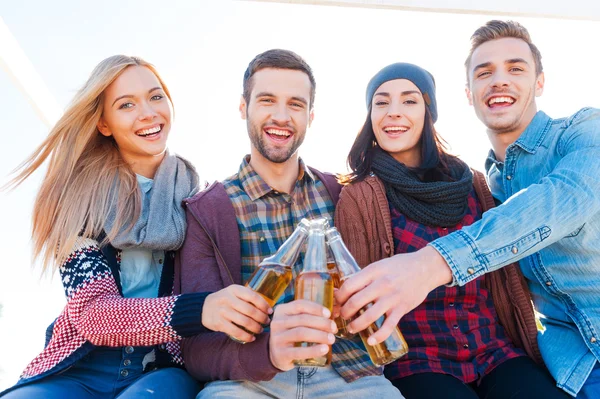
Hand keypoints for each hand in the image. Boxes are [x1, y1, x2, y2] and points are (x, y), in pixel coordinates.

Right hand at [202, 285, 271, 342]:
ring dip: (256, 327)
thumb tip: (268, 307)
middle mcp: (227, 299)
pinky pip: (235, 331)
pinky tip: (251, 338)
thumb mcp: (234, 293)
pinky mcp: (218, 323)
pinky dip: (246, 336)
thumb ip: (247, 297)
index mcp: (234, 289)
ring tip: (260, 330)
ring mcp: (222, 311)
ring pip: (244, 321)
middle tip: (267, 322)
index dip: (263, 304)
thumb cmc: (226, 300)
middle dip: (261, 318)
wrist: (205, 307)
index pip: (252, 296)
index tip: (270, 311)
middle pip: (250, 310)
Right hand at [268, 299, 336, 370]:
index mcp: (281, 311)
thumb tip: (331, 317)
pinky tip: (324, 349)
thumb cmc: (290, 334)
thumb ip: (307, 316)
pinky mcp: (280, 354)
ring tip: (332, 339)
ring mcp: (277, 338)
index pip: (299, 305)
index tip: (328, 314)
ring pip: (301, 333)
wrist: (274, 354)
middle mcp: (277, 323)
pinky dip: (313, 350)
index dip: (315, 308)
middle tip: (334, 328)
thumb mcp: (293, 321)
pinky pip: (299, 351)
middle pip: (302, 319)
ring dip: (319, 335)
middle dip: (321, 323)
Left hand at [335, 246, 451, 344]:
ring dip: (356, 325)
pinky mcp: (402, 309)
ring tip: (351, 328)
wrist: (425, 268)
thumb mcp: (379, 266)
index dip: (339, 297)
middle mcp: (381, 284)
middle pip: (355, 302)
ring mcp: (392, 298)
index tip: (337, 302)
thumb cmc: (399, 266)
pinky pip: (388, 326)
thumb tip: (344, 289)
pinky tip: (371, 340)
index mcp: (373, 271)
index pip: (348, 286)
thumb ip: (364, 277)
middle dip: (344, 313)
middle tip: (341, 316)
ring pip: (368, 316)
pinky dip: (378, 336)